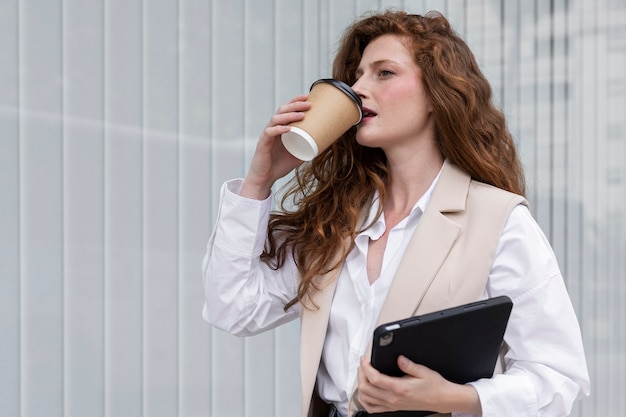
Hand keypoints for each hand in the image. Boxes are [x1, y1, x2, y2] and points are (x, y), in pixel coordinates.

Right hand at [240, 95, 310, 199]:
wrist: (265, 178)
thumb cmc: (280, 165)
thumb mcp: (298, 154)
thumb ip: (308, 148)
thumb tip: (325, 143)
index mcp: (281, 128)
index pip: (287, 109)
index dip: (296, 101)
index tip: (308, 97)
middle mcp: (273, 128)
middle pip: (282, 110)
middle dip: (295, 105)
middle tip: (308, 104)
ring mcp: (267, 135)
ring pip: (275, 119)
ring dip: (289, 115)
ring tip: (301, 115)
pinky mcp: (262, 144)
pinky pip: (269, 133)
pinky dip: (278, 129)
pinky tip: (287, 129)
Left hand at [357, 356, 481, 414]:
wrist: (442, 399)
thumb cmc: (434, 386)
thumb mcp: (423, 371)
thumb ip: (409, 364)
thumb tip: (399, 358)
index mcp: (399, 388)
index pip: (374, 378)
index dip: (365, 367)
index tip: (365, 359)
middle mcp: (393, 398)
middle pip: (366, 388)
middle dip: (360, 374)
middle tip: (363, 364)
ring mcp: (392, 405)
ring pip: (366, 399)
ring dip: (360, 386)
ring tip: (363, 374)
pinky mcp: (393, 408)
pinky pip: (372, 408)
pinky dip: (365, 400)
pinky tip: (366, 392)